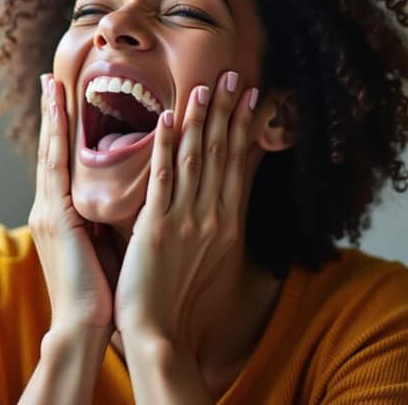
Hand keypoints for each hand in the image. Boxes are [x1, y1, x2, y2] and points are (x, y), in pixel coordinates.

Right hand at [29, 74, 116, 332]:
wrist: (81, 328)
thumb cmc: (96, 295)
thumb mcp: (97, 250)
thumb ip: (98, 223)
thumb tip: (114, 205)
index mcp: (59, 217)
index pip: (60, 165)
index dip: (60, 133)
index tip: (62, 102)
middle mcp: (49, 209)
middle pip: (49, 150)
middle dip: (50, 114)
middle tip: (50, 78)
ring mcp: (50, 212)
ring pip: (51, 153)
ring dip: (53, 116)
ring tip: (52, 85)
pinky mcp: (58, 219)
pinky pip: (60, 169)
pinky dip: (62, 138)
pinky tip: (65, 114)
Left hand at [114, 71, 257, 345]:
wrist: (160, 333)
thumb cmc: (180, 301)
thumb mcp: (210, 260)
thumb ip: (213, 227)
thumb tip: (218, 201)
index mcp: (227, 224)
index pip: (239, 165)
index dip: (243, 128)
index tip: (249, 97)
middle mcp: (213, 218)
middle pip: (222, 154)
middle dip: (228, 112)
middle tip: (234, 75)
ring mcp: (186, 221)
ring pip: (196, 160)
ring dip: (201, 120)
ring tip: (206, 87)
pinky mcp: (158, 227)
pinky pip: (162, 179)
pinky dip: (166, 147)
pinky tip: (167, 119)